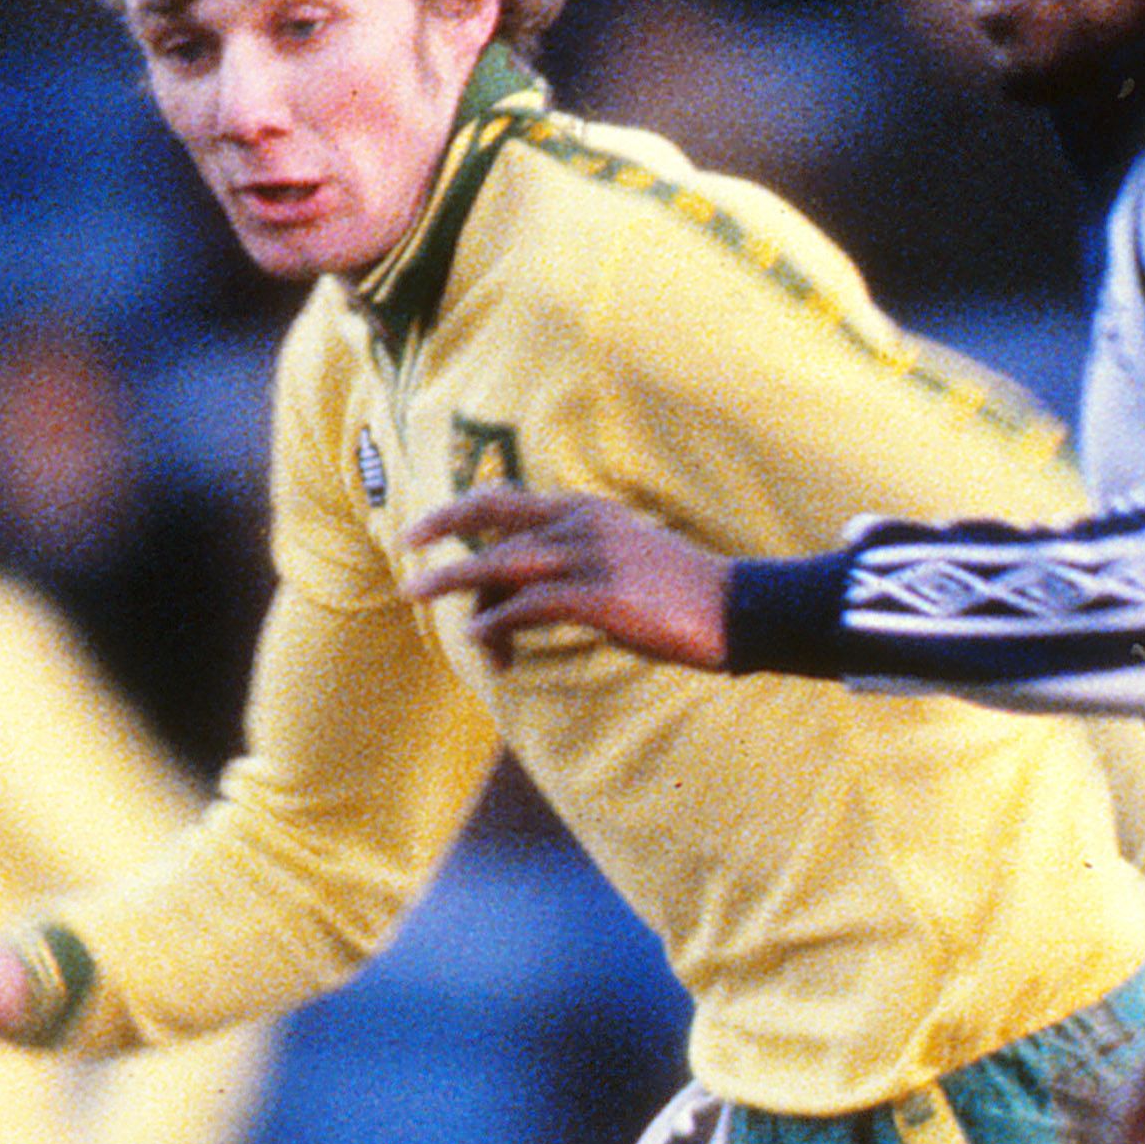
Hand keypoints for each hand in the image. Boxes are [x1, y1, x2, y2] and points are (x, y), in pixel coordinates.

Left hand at [399, 486, 731, 669]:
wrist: (737, 608)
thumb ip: (575, 566)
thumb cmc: (682, 595)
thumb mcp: (623, 562)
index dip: (462, 509)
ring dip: (452, 583)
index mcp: (586, 510)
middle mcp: (581, 523)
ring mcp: (589, 558)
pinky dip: (495, 624)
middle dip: (441, 529)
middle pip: (491, 518)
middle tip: (407, 551)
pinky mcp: (598, 597)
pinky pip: (526, 607)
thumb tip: (527, 598)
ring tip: (416, 595)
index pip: (508, 501)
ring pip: (499, 564)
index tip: (429, 526)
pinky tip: (483, 642)